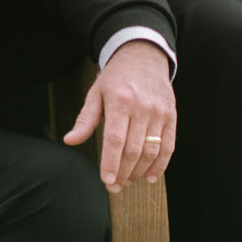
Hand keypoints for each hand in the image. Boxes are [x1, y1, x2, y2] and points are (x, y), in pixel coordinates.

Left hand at [62, 41, 175, 190]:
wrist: (144, 55)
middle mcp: (142, 108)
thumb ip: (85, 119)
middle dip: (123, 173)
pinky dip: (160, 165)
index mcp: (120, 101)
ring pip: (151, 151)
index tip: (107, 181)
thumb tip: (70, 140)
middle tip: (114, 186)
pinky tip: (149, 176)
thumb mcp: (96, 93)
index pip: (115, 139)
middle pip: (133, 150)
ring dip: (139, 171)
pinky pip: (168, 146)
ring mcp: (159, 113)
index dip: (111, 163)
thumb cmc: (116, 77)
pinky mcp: (171, 116)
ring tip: (128, 181)